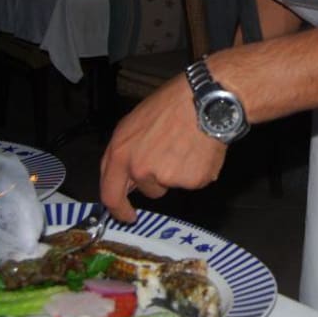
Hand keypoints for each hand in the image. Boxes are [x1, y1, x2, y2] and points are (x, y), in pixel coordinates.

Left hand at [99, 74, 226, 221]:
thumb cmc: (173, 103)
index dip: (119, 209)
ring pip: (171, 185)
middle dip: (158, 183)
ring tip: (187, 144)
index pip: (111, 193)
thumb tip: (127, 174)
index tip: (127, 215)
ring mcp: (165, 177)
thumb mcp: (136, 122)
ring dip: (179, 172)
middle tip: (171, 161)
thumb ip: (127, 151)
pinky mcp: (191, 180)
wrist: (206, 100)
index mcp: (121, 152)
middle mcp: (140, 168)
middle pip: (149, 190)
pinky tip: (200, 149)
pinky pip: (193, 181)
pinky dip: (198, 169)